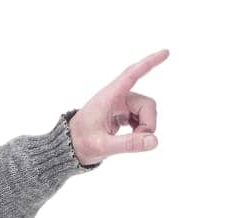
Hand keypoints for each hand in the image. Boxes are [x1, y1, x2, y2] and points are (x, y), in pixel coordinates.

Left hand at [68, 49, 168, 164]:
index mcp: (110, 97)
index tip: (166, 52)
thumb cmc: (81, 143)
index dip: (149, 63)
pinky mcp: (123, 114)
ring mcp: (122, 105)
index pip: (132, 74)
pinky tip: (131, 137)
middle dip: (148, 124)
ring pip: (146, 112)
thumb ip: (128, 144)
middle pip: (147, 104)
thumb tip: (154, 141)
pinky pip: (142, 118)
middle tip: (138, 142)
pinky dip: (141, 129)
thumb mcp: (103, 146)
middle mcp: (118, 97)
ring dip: (144, 128)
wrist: (69, 147)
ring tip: (130, 142)